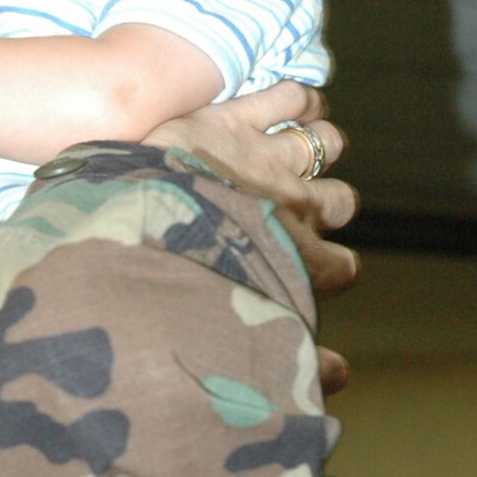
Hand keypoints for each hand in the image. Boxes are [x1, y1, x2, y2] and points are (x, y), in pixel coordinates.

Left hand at [148, 82, 356, 381]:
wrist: (132, 228)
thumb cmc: (183, 288)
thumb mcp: (243, 331)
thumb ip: (296, 360)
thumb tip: (342, 380)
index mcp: (300, 255)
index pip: (344, 268)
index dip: (327, 273)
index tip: (303, 277)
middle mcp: (295, 204)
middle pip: (342, 201)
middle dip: (324, 207)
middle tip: (290, 213)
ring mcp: (267, 157)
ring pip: (324, 142)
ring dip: (316, 147)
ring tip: (294, 156)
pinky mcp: (232, 119)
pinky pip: (287, 95)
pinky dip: (296, 98)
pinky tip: (292, 106)